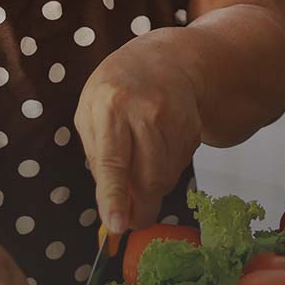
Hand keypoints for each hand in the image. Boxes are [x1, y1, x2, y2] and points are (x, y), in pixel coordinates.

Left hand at [76, 32, 204, 233]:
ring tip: (141, 165)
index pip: (112, 161)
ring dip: (152, 187)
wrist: (166, 59)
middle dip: (140, 208)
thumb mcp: (90, 112)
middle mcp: (144, 112)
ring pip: (166, 178)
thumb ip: (97, 157)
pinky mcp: (193, 127)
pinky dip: (167, 170)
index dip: (115, 197)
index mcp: (109, 106)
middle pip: (147, 178)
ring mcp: (174, 119)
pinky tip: (158, 148)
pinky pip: (180, 167)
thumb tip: (110, 204)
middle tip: (131, 218)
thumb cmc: (118, 87)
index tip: (117, 224)